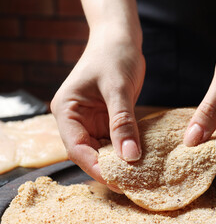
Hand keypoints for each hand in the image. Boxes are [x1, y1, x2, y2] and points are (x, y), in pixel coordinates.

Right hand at [51, 35, 144, 188]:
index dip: (95, 166)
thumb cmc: (114, 55)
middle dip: (108, 168)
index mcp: (67, 110)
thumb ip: (122, 122)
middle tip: (130, 184)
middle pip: (88, 152)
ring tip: (138, 176)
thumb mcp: (118, 88)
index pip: (76, 147)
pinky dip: (125, 149)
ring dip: (118, 162)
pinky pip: (114, 140)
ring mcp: (91, 120)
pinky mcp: (106, 119)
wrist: (120, 39)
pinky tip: (140, 159)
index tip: (117, 181)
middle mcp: (76, 119)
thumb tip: (130, 156)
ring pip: (102, 149)